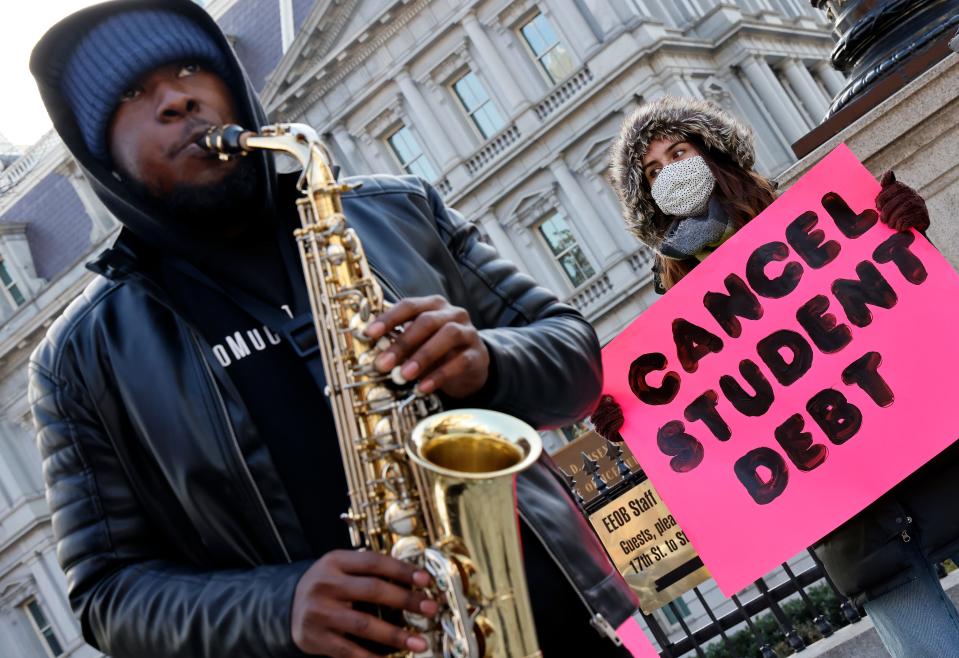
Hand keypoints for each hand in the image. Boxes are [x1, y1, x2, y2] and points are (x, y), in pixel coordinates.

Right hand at [291, 550, 437, 656]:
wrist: (285, 607)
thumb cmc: (325, 585)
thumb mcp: (339, 568)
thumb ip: (367, 570)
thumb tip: (413, 580)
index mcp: (334, 561)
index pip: (373, 562)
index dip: (401, 570)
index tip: (425, 580)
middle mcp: (325, 585)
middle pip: (372, 590)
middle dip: (406, 600)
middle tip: (430, 608)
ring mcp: (319, 613)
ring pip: (364, 624)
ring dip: (396, 635)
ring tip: (419, 642)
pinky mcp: (316, 639)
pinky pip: (350, 651)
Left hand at [365, 295, 489, 398]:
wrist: (472, 366)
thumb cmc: (439, 350)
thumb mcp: (418, 343)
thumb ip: (401, 344)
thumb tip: (377, 354)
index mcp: (433, 306)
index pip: (409, 305)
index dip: (389, 318)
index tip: (370, 334)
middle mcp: (453, 313)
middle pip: (427, 321)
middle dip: (403, 342)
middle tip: (383, 363)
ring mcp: (468, 332)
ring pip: (448, 335)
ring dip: (423, 356)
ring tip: (404, 375)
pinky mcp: (477, 354)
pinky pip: (460, 362)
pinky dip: (439, 376)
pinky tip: (423, 387)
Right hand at [590, 394, 624, 441]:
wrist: (627, 432)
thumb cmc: (619, 418)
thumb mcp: (614, 409)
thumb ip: (609, 403)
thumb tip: (608, 396)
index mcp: (595, 420)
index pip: (594, 412)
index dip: (602, 405)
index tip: (611, 399)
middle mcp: (597, 427)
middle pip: (599, 417)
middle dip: (608, 411)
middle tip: (619, 407)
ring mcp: (603, 434)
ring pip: (603, 424)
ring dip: (612, 417)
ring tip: (620, 413)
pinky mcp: (610, 439)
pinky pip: (610, 431)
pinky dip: (616, 424)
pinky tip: (621, 419)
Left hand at [876, 171, 929, 232]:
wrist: (911, 230)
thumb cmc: (896, 212)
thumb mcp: (890, 199)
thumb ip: (888, 186)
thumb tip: (889, 171)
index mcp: (905, 189)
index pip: (895, 186)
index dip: (884, 196)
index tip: (878, 206)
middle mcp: (915, 195)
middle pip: (898, 199)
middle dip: (887, 211)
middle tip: (882, 220)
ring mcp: (921, 205)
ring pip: (904, 209)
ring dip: (893, 219)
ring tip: (890, 225)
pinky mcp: (924, 217)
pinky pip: (909, 219)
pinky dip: (901, 224)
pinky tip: (899, 228)